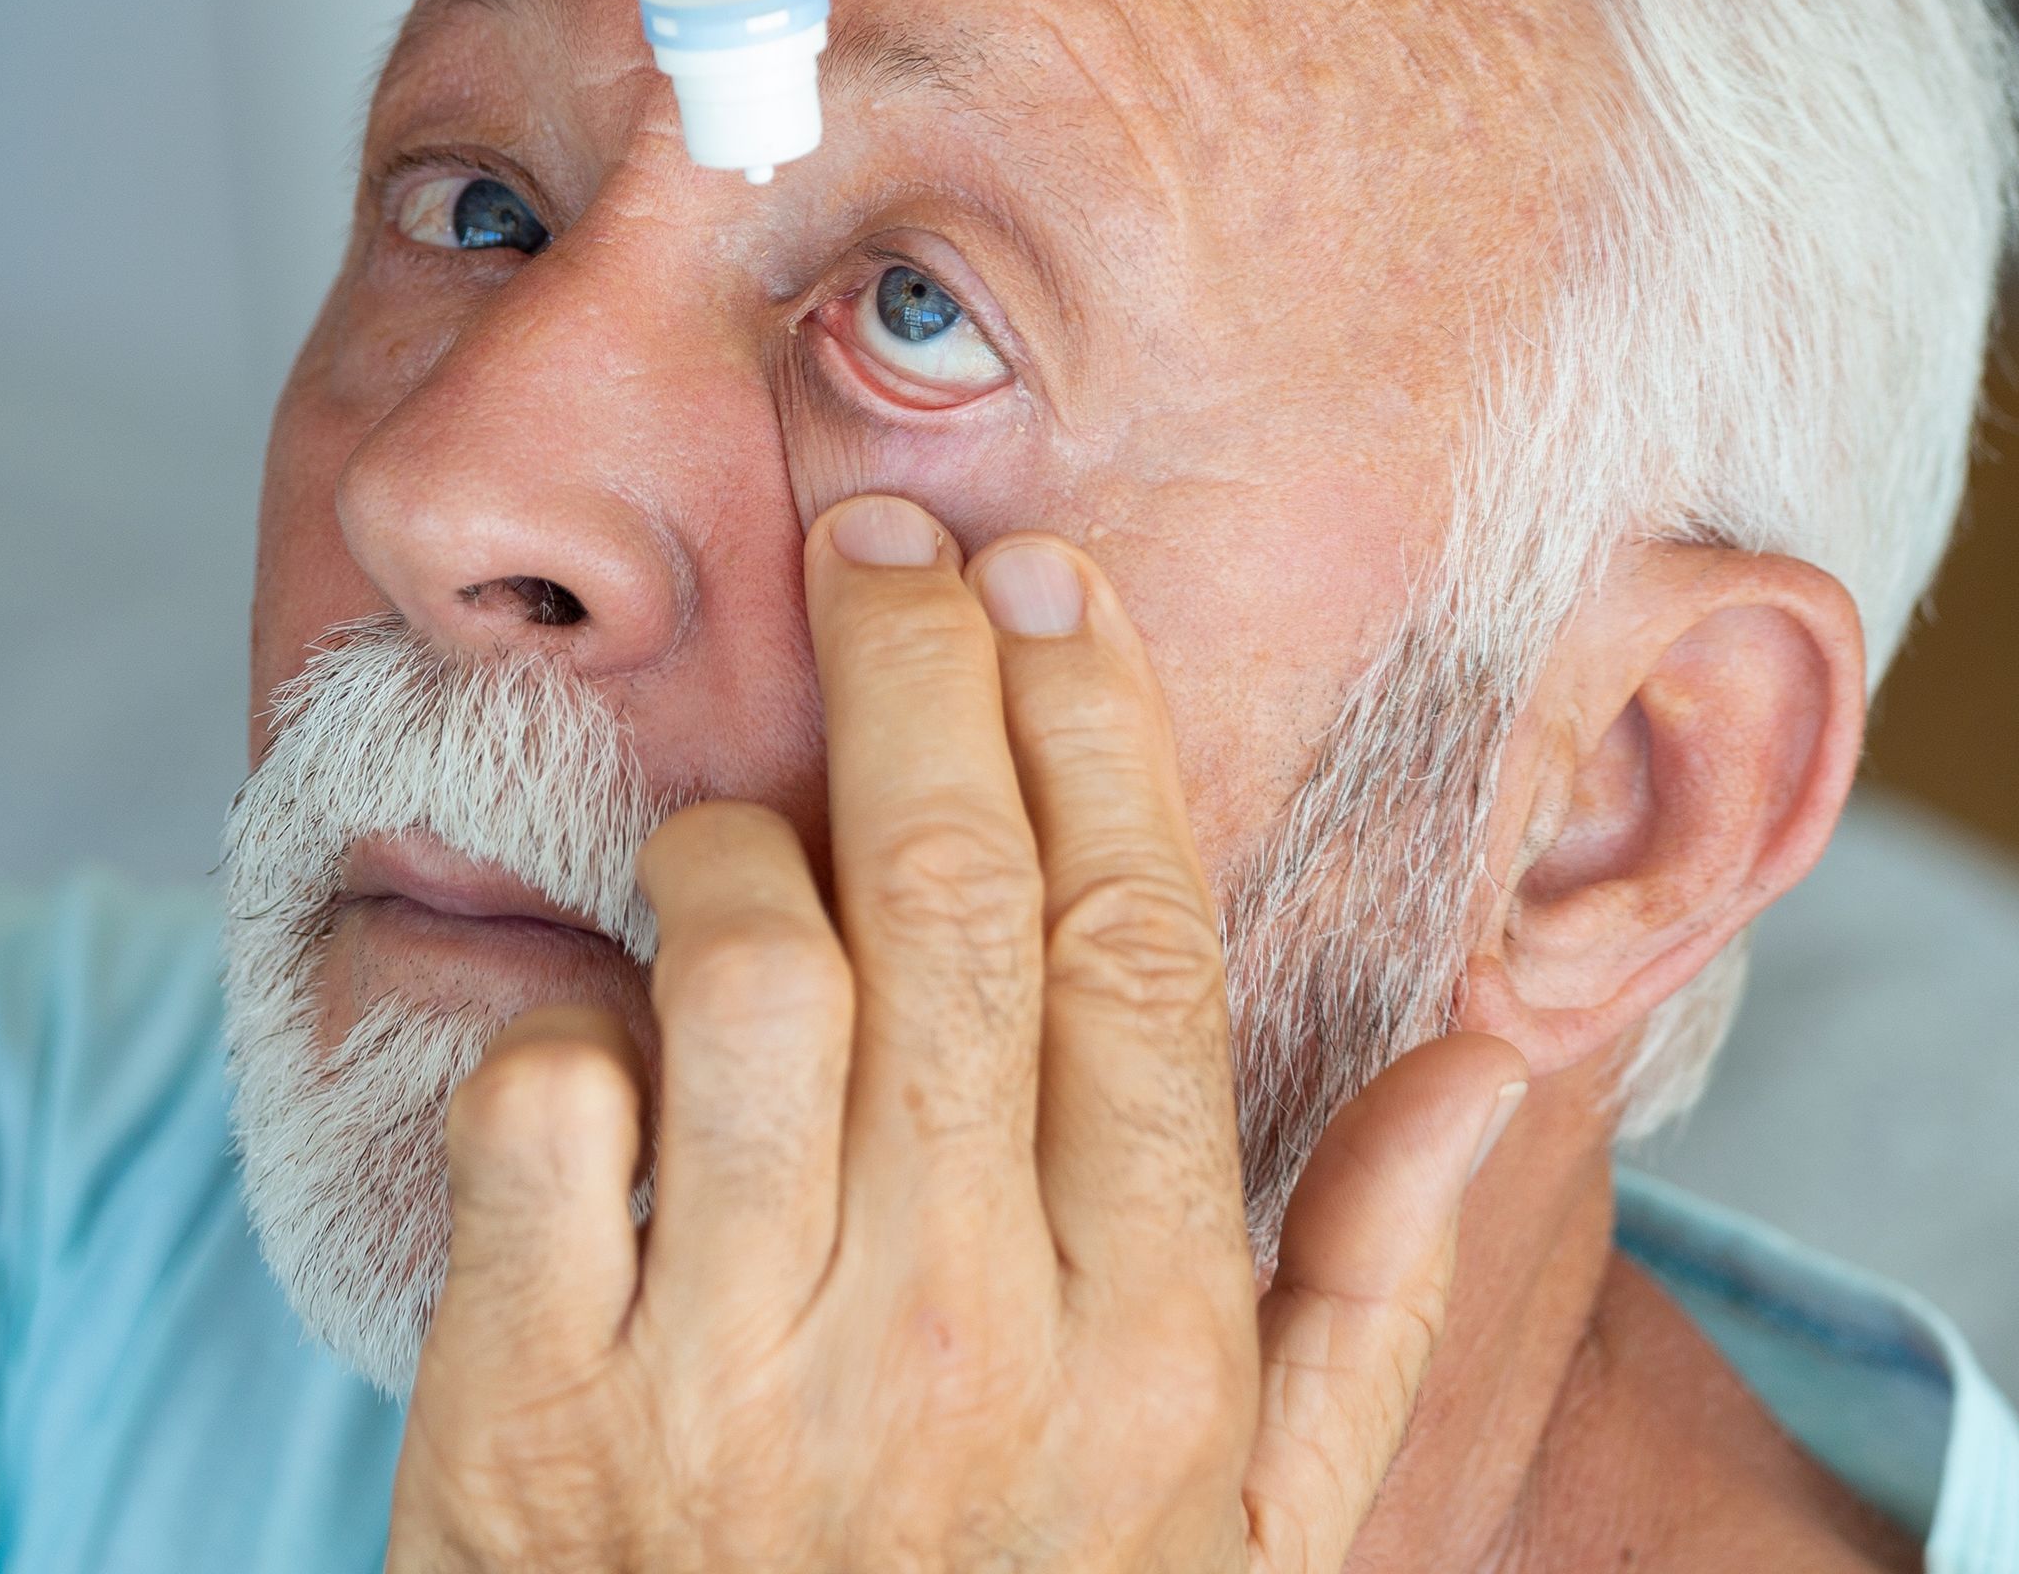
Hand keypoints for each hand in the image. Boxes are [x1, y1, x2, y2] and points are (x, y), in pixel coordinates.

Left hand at [397, 496, 1528, 1573]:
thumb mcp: (1245, 1530)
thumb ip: (1365, 1288)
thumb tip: (1492, 1049)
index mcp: (1150, 1346)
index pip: (1131, 954)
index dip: (1092, 735)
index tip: (1049, 585)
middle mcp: (963, 1340)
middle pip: (948, 906)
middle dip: (918, 675)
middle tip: (881, 542)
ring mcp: (733, 1376)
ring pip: (745, 969)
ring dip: (733, 850)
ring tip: (742, 831)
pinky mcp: (527, 1409)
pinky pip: (538, 1107)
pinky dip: (557, 1038)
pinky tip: (599, 1065)